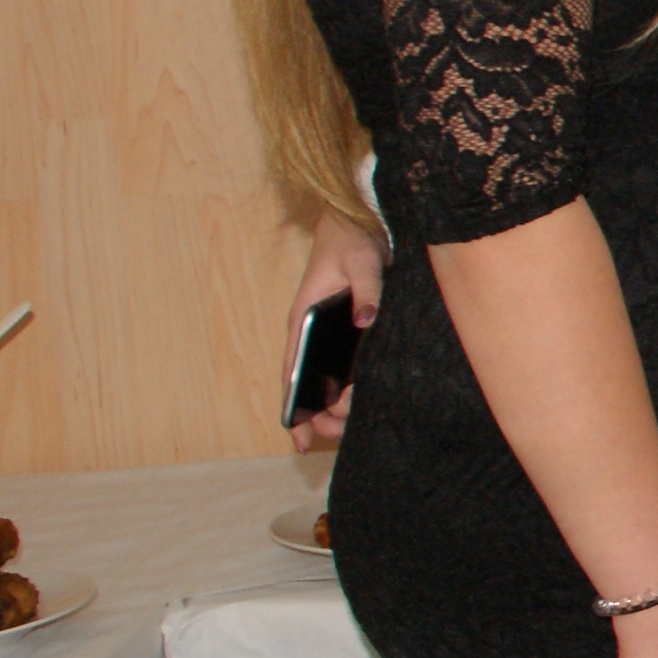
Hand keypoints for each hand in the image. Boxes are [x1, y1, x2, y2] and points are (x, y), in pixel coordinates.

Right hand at [284, 212, 386, 448]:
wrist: (357, 218)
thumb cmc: (352, 239)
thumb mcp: (361, 261)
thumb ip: (366, 290)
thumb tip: (364, 321)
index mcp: (302, 319)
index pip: (292, 372)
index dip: (294, 407)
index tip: (297, 438)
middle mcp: (309, 331)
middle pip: (307, 383)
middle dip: (318, 414)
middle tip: (336, 435)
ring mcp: (327, 332)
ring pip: (324, 377)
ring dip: (332, 404)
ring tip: (346, 427)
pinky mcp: (346, 328)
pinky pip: (340, 365)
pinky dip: (344, 387)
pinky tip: (355, 404)